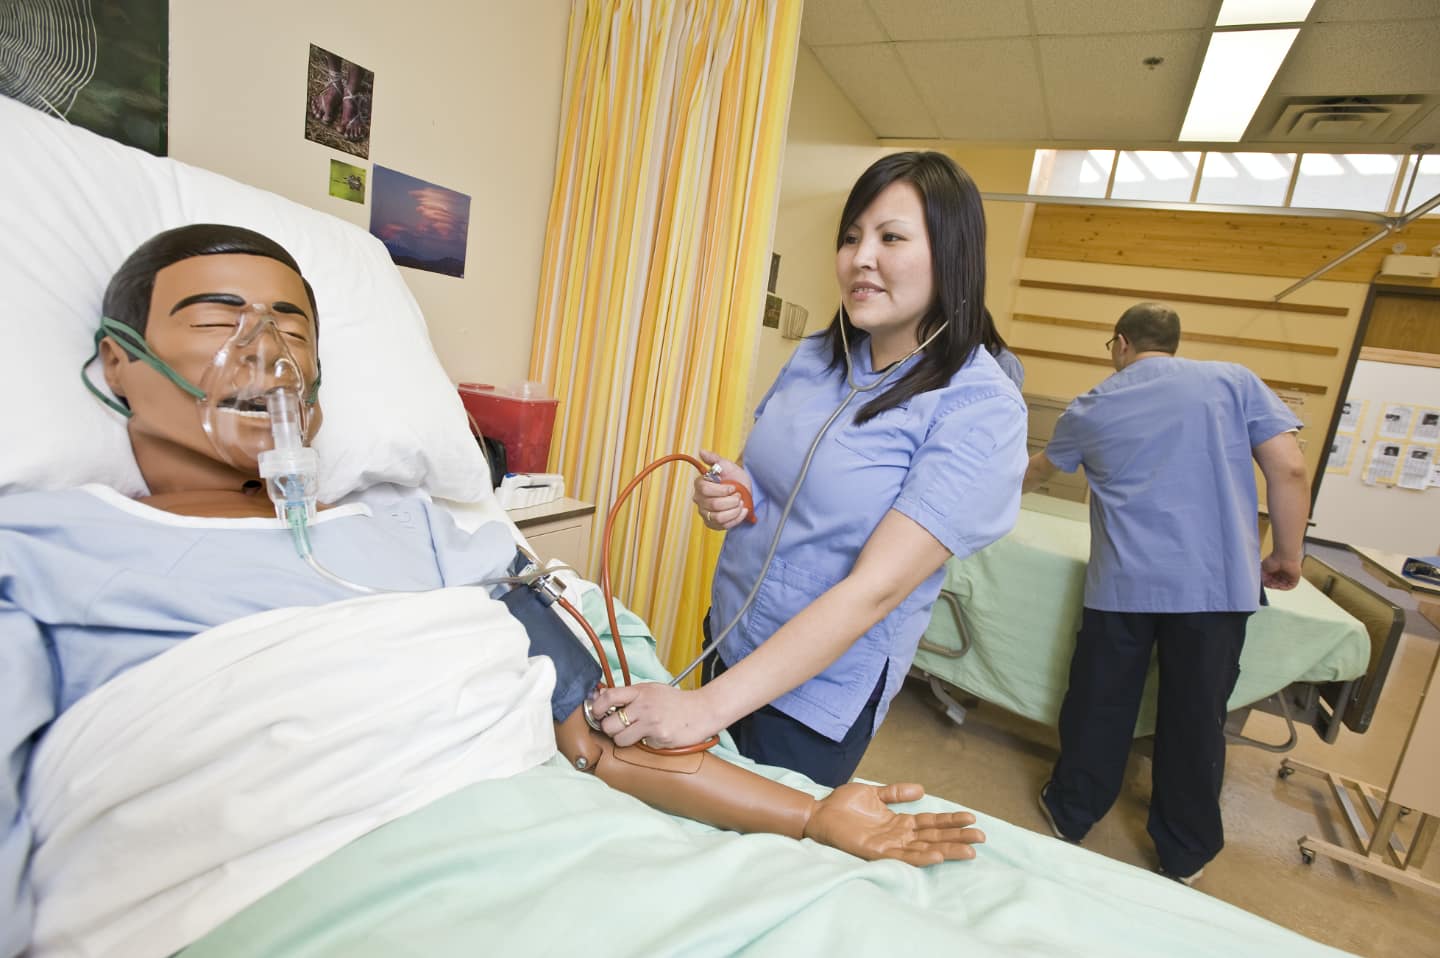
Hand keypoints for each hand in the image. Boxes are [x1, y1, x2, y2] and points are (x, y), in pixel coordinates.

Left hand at [590, 681, 721, 748]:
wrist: (703, 710)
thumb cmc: (675, 702)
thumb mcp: (652, 690)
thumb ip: (629, 695)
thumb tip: (600, 698)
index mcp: (641, 691)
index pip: (608, 697)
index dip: (596, 707)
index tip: (596, 713)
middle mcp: (644, 706)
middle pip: (609, 724)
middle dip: (610, 729)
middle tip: (618, 727)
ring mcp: (652, 723)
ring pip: (620, 740)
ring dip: (624, 740)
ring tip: (636, 734)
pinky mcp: (660, 738)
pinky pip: (641, 746)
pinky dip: (646, 744)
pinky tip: (656, 736)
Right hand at [693, 450, 750, 529]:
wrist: (744, 491)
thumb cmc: (734, 477)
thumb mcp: (727, 465)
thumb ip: (714, 459)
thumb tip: (701, 452)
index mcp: (700, 484)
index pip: (705, 489)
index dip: (721, 490)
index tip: (733, 487)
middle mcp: (699, 500)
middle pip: (713, 504)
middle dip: (731, 501)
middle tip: (739, 496)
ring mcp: (705, 513)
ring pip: (718, 517)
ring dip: (734, 510)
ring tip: (741, 504)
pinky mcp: (713, 524)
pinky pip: (723, 526)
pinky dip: (736, 518)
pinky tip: (742, 511)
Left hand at [804, 782, 984, 864]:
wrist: (818, 812)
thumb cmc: (842, 805)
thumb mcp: (873, 793)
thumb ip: (896, 793)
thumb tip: (921, 789)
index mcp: (898, 822)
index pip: (931, 822)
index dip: (951, 820)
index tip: (972, 818)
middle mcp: (897, 836)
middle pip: (934, 837)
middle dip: (957, 837)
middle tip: (982, 838)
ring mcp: (889, 845)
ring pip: (924, 849)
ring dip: (947, 850)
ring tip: (969, 850)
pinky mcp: (876, 851)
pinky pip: (903, 856)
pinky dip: (921, 857)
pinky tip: (937, 854)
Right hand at [1262, 553, 1301, 589]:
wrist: (1284, 556)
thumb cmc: (1274, 559)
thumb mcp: (1263, 568)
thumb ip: (1262, 576)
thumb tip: (1262, 583)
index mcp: (1277, 570)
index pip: (1272, 579)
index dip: (1268, 582)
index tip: (1264, 583)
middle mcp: (1283, 573)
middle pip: (1277, 583)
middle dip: (1272, 585)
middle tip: (1268, 585)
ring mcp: (1289, 576)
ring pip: (1283, 585)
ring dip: (1277, 586)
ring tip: (1273, 585)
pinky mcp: (1295, 578)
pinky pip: (1290, 586)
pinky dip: (1284, 588)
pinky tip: (1279, 586)